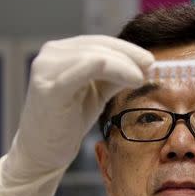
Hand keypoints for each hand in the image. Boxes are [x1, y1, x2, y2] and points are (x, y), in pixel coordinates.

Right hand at [0, 35, 153, 195]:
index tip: (150, 61)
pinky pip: (88, 68)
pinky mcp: (50, 87)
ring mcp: (47, 68)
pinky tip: (134, 79)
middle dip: (130, 55)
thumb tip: (144, 64)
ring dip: (126, 63)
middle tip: (152, 66)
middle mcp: (50, 54)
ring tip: (143, 77)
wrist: (42, 153)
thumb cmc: (67, 122)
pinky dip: (116, 69)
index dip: (128, 49)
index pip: (99, 42)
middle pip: (99, 45)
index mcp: (60, 53)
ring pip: (97, 54)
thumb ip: (114, 76)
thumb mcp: (95, 93)